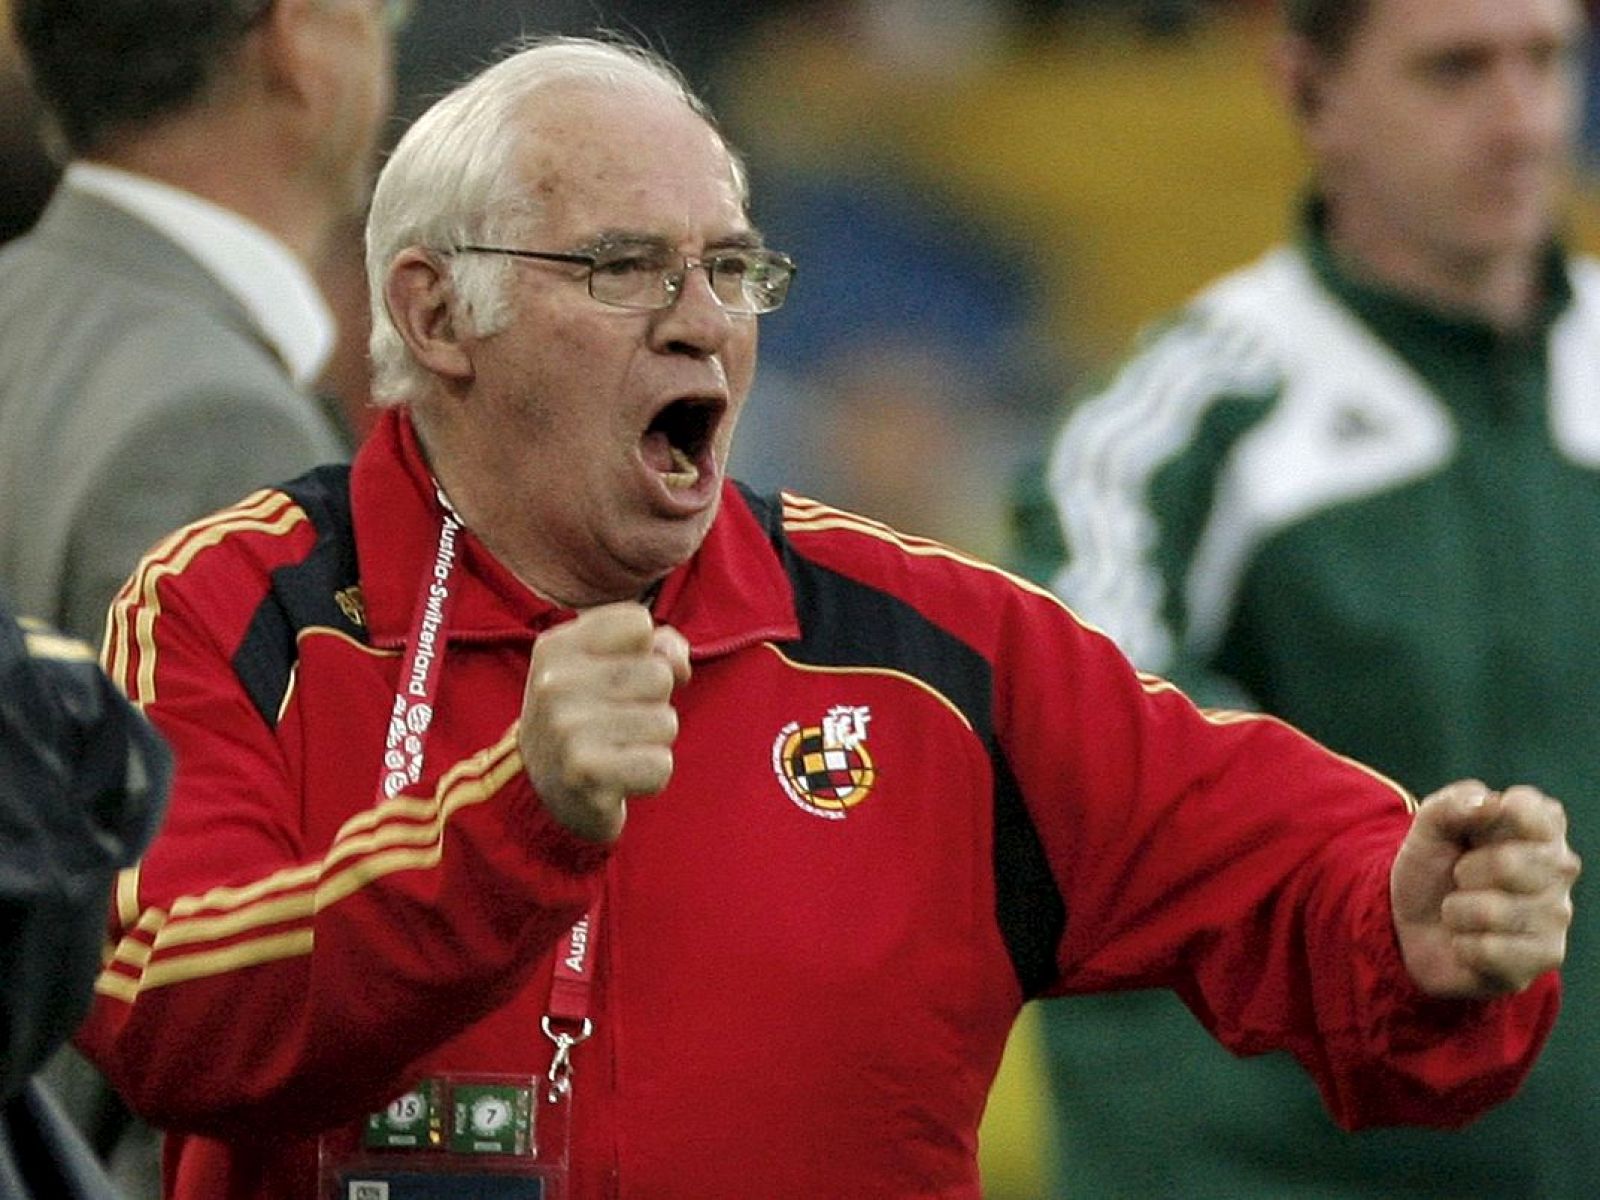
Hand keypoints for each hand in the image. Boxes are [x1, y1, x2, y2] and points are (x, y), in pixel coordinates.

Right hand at [518, 602, 690, 842]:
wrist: (544, 792)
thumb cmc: (590, 716)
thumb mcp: (611, 665)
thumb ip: (657, 646)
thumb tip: (678, 663)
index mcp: (555, 647)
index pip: (638, 623)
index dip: (645, 652)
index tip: (619, 677)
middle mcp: (554, 683)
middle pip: (659, 674)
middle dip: (652, 702)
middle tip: (616, 723)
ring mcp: (566, 729)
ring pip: (665, 722)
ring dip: (653, 741)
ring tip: (617, 749)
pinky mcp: (586, 773)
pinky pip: (660, 765)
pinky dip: (651, 776)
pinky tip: (620, 778)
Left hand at [1391, 780, 1580, 997]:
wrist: (1411, 928)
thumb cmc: (1433, 871)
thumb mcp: (1427, 829)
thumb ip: (1451, 804)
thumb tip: (1489, 803)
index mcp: (1539, 828)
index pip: (1534, 809)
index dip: (1493, 819)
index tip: (1471, 832)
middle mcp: (1560, 868)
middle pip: (1508, 864)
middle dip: (1465, 872)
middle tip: (1461, 877)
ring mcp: (1557, 914)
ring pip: (1493, 912)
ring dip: (1458, 912)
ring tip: (1463, 912)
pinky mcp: (1547, 956)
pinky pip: (1490, 949)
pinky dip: (1464, 945)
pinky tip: (1470, 941)